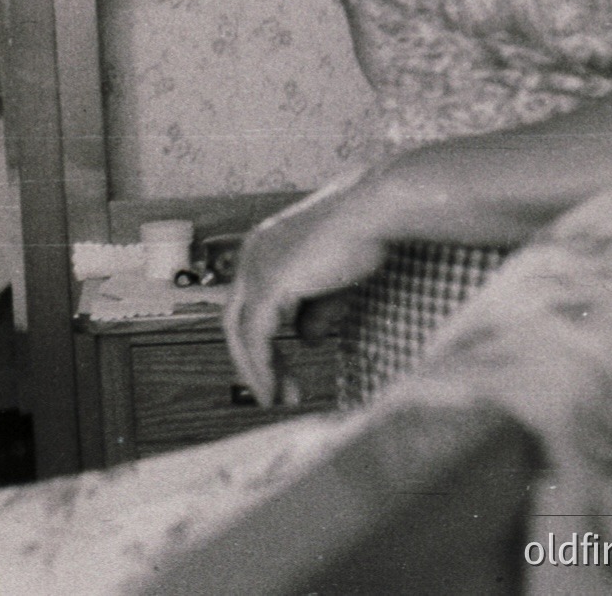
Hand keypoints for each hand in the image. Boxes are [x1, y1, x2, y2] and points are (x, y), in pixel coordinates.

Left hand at [223, 179, 386, 404]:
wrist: (374, 212)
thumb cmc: (362, 236)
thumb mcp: (332, 282)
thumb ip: (315, 309)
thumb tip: (306, 340)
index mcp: (263, 249)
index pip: (249, 304)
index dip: (260, 341)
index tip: (280, 370)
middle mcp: (252, 256)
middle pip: (237, 321)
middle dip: (255, 361)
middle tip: (274, 393)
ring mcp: (256, 268)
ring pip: (241, 332)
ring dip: (258, 370)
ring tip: (277, 398)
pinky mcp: (268, 283)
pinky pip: (256, 336)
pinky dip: (263, 366)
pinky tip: (275, 388)